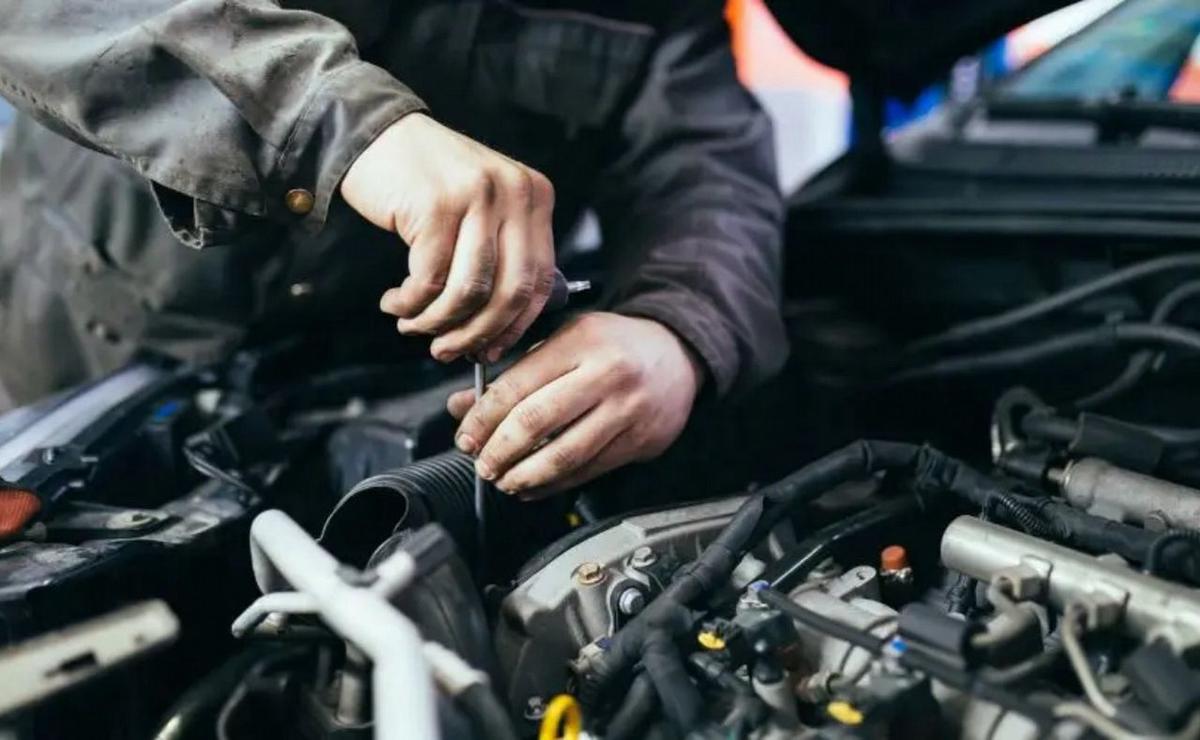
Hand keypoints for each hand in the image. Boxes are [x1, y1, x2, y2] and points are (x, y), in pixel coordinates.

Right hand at [341, 113, 556, 362]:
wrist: (374, 133)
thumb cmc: (426, 183)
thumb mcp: (481, 209)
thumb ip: (500, 256)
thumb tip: (498, 332)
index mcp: (535, 196)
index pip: (541, 280)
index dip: (514, 326)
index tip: (489, 349)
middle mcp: (514, 192)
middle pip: (510, 291)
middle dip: (476, 333)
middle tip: (446, 350)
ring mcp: (477, 196)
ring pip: (469, 291)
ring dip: (437, 322)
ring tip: (412, 326)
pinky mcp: (436, 205)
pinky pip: (429, 279)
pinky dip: (410, 303)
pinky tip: (396, 303)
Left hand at [447, 312, 703, 496]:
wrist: (678, 354)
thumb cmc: (615, 345)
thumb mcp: (564, 341)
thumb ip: (516, 372)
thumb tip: (465, 407)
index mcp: (580, 341)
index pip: (518, 385)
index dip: (484, 418)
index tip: (466, 436)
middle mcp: (606, 374)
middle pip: (537, 421)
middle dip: (500, 450)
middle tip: (481, 464)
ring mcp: (626, 410)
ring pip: (564, 454)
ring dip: (525, 475)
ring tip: (503, 480)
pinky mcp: (640, 441)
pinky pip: (589, 471)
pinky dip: (555, 485)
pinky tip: (533, 486)